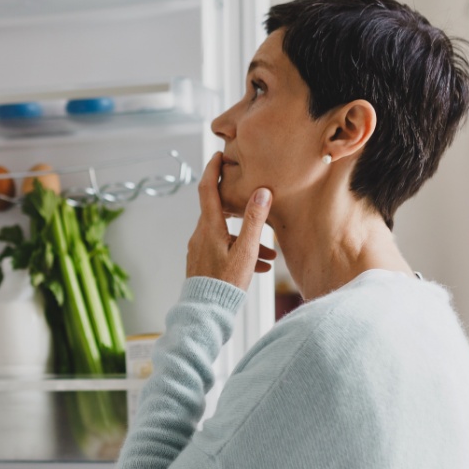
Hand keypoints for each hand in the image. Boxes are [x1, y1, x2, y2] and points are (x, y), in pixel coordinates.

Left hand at [186, 152, 274, 291]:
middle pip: (219, 212)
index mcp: (208, 227)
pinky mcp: (202, 264)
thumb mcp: (246, 251)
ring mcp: (200, 250)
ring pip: (226, 236)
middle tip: (254, 199)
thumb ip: (255, 221)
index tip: (219, 155)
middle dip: (240, 209)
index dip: (212, 170)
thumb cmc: (226, 282)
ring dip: (247, 241)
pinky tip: (259, 268)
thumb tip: (262, 192)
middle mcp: (200, 236)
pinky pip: (223, 251)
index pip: (206, 189)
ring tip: (269, 256)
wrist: (206, 312)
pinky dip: (240, 253)